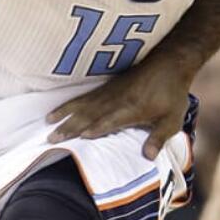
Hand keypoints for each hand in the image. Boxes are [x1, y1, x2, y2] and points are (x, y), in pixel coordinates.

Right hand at [47, 54, 191, 159]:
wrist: (169, 63)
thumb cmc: (172, 94)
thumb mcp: (172, 119)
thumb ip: (158, 138)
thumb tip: (148, 157)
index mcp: (132, 109)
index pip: (110, 121)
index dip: (96, 129)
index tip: (81, 137)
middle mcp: (116, 101)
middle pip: (90, 115)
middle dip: (70, 126)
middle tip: (52, 138)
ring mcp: (109, 93)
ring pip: (82, 105)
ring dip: (65, 115)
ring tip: (47, 124)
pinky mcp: (106, 87)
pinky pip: (84, 97)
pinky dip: (69, 104)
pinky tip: (57, 110)